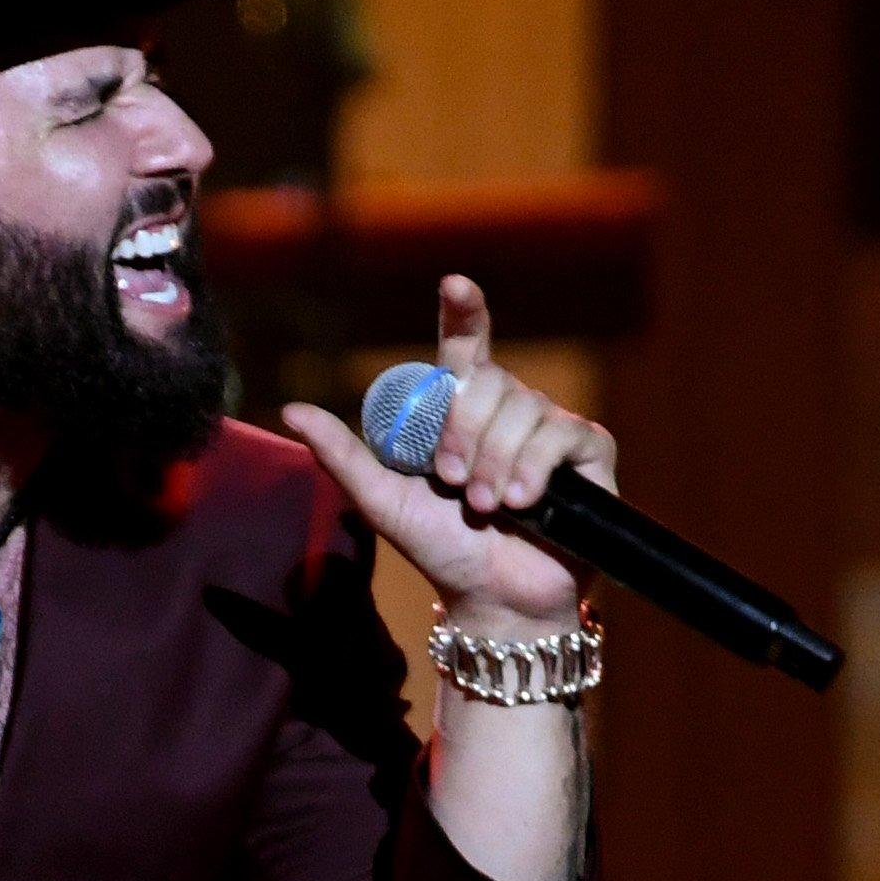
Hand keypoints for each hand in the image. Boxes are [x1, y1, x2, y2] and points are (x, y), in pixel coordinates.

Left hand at [277, 275, 611, 633]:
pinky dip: (532, 469)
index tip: (455, 283)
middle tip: (452, 483)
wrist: (491, 597)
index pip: (466, 345)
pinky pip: (560, 435)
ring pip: (522, 409)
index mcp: (460, 410)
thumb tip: (291, 410)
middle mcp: (508, 409)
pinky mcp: (588, 452)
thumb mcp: (380, 499)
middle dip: (461, 435)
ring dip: (493, 462)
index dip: (465, 310)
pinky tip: (522, 502)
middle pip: (487, 382)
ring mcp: (551, 426)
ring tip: (484, 504)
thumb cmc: (439, 548)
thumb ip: (341, 454)